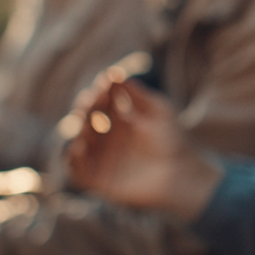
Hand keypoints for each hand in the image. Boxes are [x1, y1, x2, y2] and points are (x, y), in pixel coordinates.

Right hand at [64, 77, 215, 218]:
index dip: (100, 92)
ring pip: (79, 141)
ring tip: (90, 123)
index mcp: (119, 119)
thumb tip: (115, 74)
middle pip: (85, 119)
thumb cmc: (173, 140)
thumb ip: (137, 95)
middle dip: (87, 108)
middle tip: (94, 102)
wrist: (181, 173)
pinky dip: (73, 160)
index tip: (106, 84)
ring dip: (79, 130)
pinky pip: (77, 171)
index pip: (100, 102)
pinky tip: (79, 147)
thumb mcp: (158, 111)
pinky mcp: (98, 180)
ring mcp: (101, 158)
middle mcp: (106, 137)